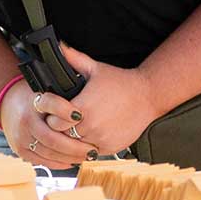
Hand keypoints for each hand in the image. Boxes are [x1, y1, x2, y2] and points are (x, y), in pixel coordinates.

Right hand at [0, 80, 93, 169]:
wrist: (8, 104)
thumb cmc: (34, 97)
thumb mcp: (47, 88)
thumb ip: (64, 93)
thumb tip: (86, 100)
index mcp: (33, 101)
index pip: (50, 103)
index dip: (65, 110)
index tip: (80, 116)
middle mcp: (25, 120)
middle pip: (53, 138)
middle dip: (76, 147)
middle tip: (93, 150)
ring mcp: (21, 137)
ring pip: (49, 153)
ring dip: (71, 157)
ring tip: (86, 156)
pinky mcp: (20, 150)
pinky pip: (43, 161)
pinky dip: (60, 163)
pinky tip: (72, 160)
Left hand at [42, 45, 161, 155]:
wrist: (147, 96)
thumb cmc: (120, 82)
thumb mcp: (95, 68)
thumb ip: (74, 58)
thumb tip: (58, 46)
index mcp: (83, 108)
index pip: (54, 123)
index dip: (53, 118)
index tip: (56, 114)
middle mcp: (91, 127)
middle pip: (63, 136)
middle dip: (62, 130)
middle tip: (64, 122)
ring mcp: (101, 139)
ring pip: (76, 147)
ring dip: (74, 140)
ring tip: (77, 129)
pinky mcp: (110, 148)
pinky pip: (90, 152)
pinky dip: (88, 145)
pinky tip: (91, 134)